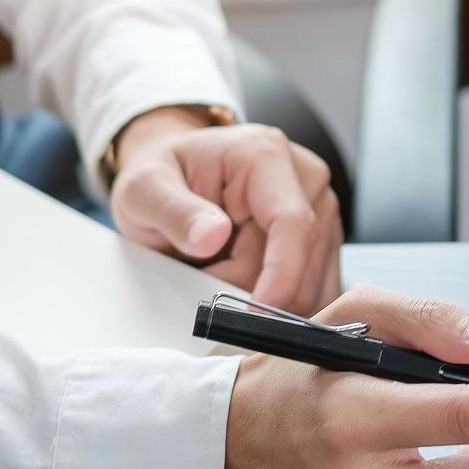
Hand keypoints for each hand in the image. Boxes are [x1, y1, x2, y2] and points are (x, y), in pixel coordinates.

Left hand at [110, 107, 341, 313]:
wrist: (177, 174)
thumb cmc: (164, 177)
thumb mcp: (144, 189)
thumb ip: (173, 211)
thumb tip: (213, 236)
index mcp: (265, 155)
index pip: (292, 223)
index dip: (281, 274)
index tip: (257, 313)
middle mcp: (306, 179)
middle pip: (300, 262)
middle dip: (253, 289)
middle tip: (203, 279)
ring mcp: (321, 210)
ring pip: (311, 283)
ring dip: (264, 298)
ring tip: (219, 273)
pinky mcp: (324, 239)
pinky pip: (316, 290)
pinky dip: (280, 303)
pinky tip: (247, 288)